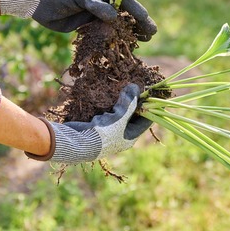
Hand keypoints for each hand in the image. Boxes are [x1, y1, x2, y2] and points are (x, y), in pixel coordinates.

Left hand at [0, 0, 156, 39]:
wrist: (36, 3)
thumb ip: (95, 5)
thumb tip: (114, 17)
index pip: (125, 1)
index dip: (138, 13)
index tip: (148, 24)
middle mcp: (102, 2)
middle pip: (124, 14)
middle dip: (138, 24)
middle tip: (150, 36)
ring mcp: (95, 15)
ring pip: (116, 25)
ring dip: (128, 33)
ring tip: (142, 43)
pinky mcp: (87, 26)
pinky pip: (103, 34)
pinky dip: (112, 40)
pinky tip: (122, 48)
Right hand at [26, 84, 152, 163]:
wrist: (76, 143)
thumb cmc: (102, 134)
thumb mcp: (119, 118)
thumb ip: (129, 103)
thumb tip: (136, 87)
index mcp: (130, 137)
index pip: (146, 121)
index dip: (150, 107)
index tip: (153, 94)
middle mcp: (121, 136)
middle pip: (132, 117)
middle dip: (134, 103)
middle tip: (136, 88)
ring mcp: (109, 132)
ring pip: (119, 114)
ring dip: (121, 103)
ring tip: (125, 90)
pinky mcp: (97, 127)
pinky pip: (107, 114)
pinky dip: (109, 106)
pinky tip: (108, 97)